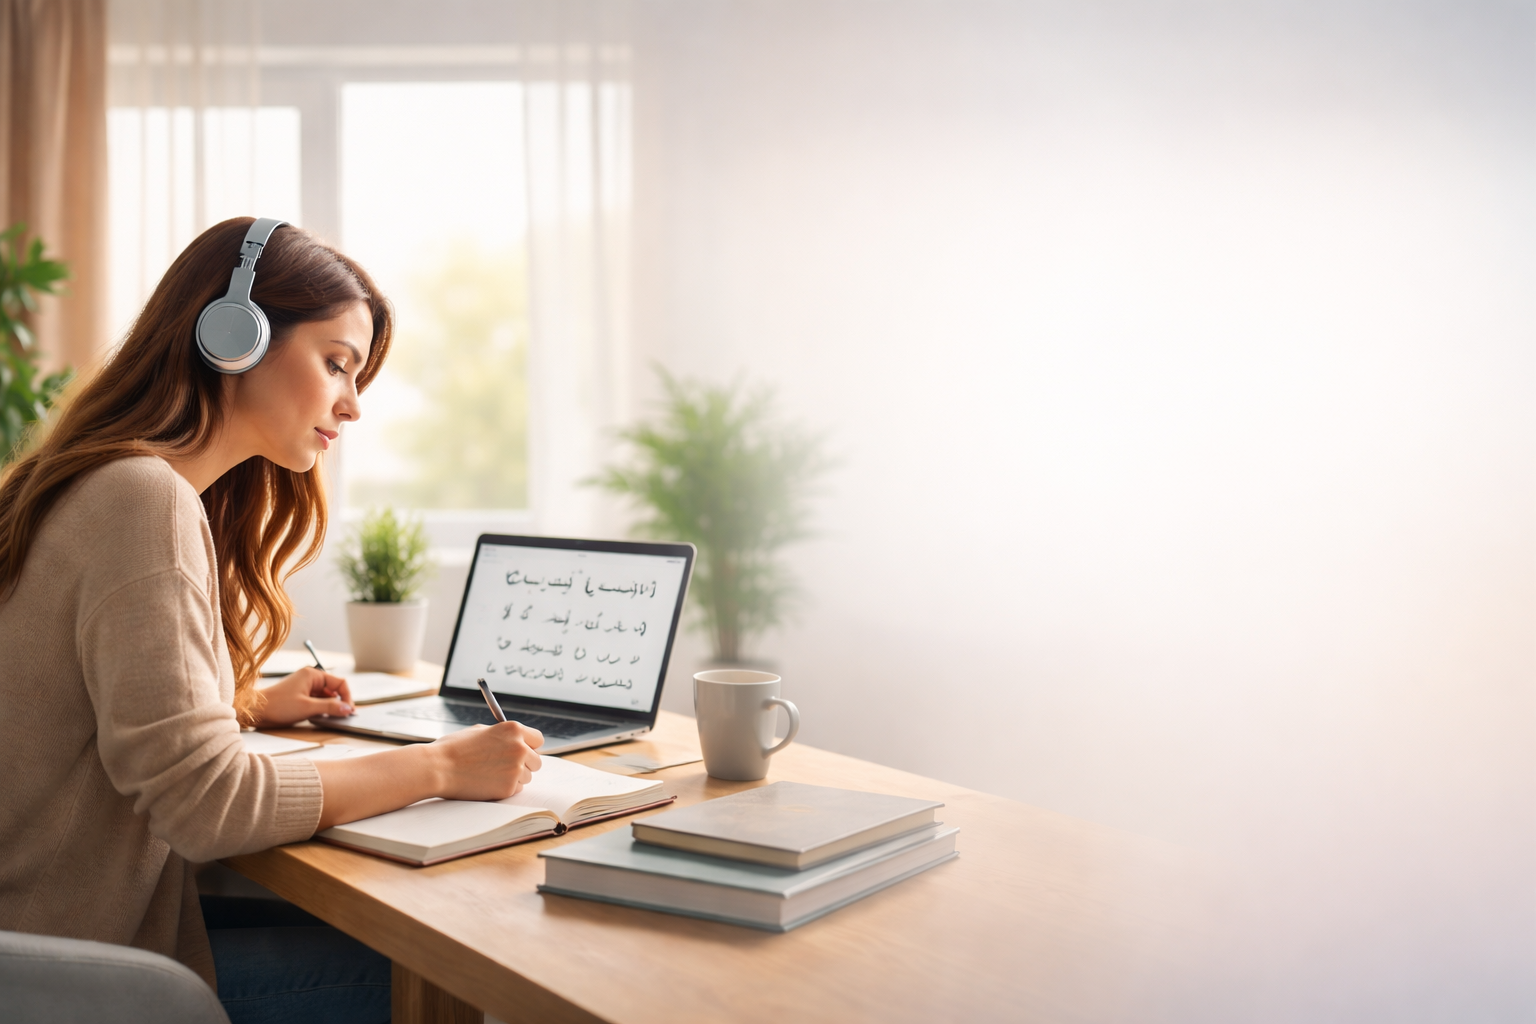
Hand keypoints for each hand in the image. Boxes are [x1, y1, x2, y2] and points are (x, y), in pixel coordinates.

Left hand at [252, 668, 353, 726]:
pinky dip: (322, 709)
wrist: (255, 711)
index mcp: (313, 675)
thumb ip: (330, 707)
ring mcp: (305, 687)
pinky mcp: (300, 696)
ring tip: (330, 718)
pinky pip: (317, 701)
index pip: (340, 683)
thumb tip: (348, 709)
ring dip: (330, 707)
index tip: (349, 711)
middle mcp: (310, 678)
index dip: (347, 697)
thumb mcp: (307, 708)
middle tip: (342, 716)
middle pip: (334, 690)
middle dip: (339, 702)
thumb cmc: (278, 706)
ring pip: (326, 696)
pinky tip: (320, 717)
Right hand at [427, 721, 544, 800]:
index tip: (523, 751)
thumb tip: (516, 741)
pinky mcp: (508, 788)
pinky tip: (487, 783)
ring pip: (527, 777)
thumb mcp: (480, 731)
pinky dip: (505, 788)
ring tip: (490, 774)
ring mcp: (515, 769)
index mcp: (513, 730)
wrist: (438, 768)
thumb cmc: (454, 749)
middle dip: (524, 764)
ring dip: (514, 777)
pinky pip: (516, 790)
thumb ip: (502, 735)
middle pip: (536, 761)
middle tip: (506, 766)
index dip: (530, 746)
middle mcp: (519, 748)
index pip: (538, 739)